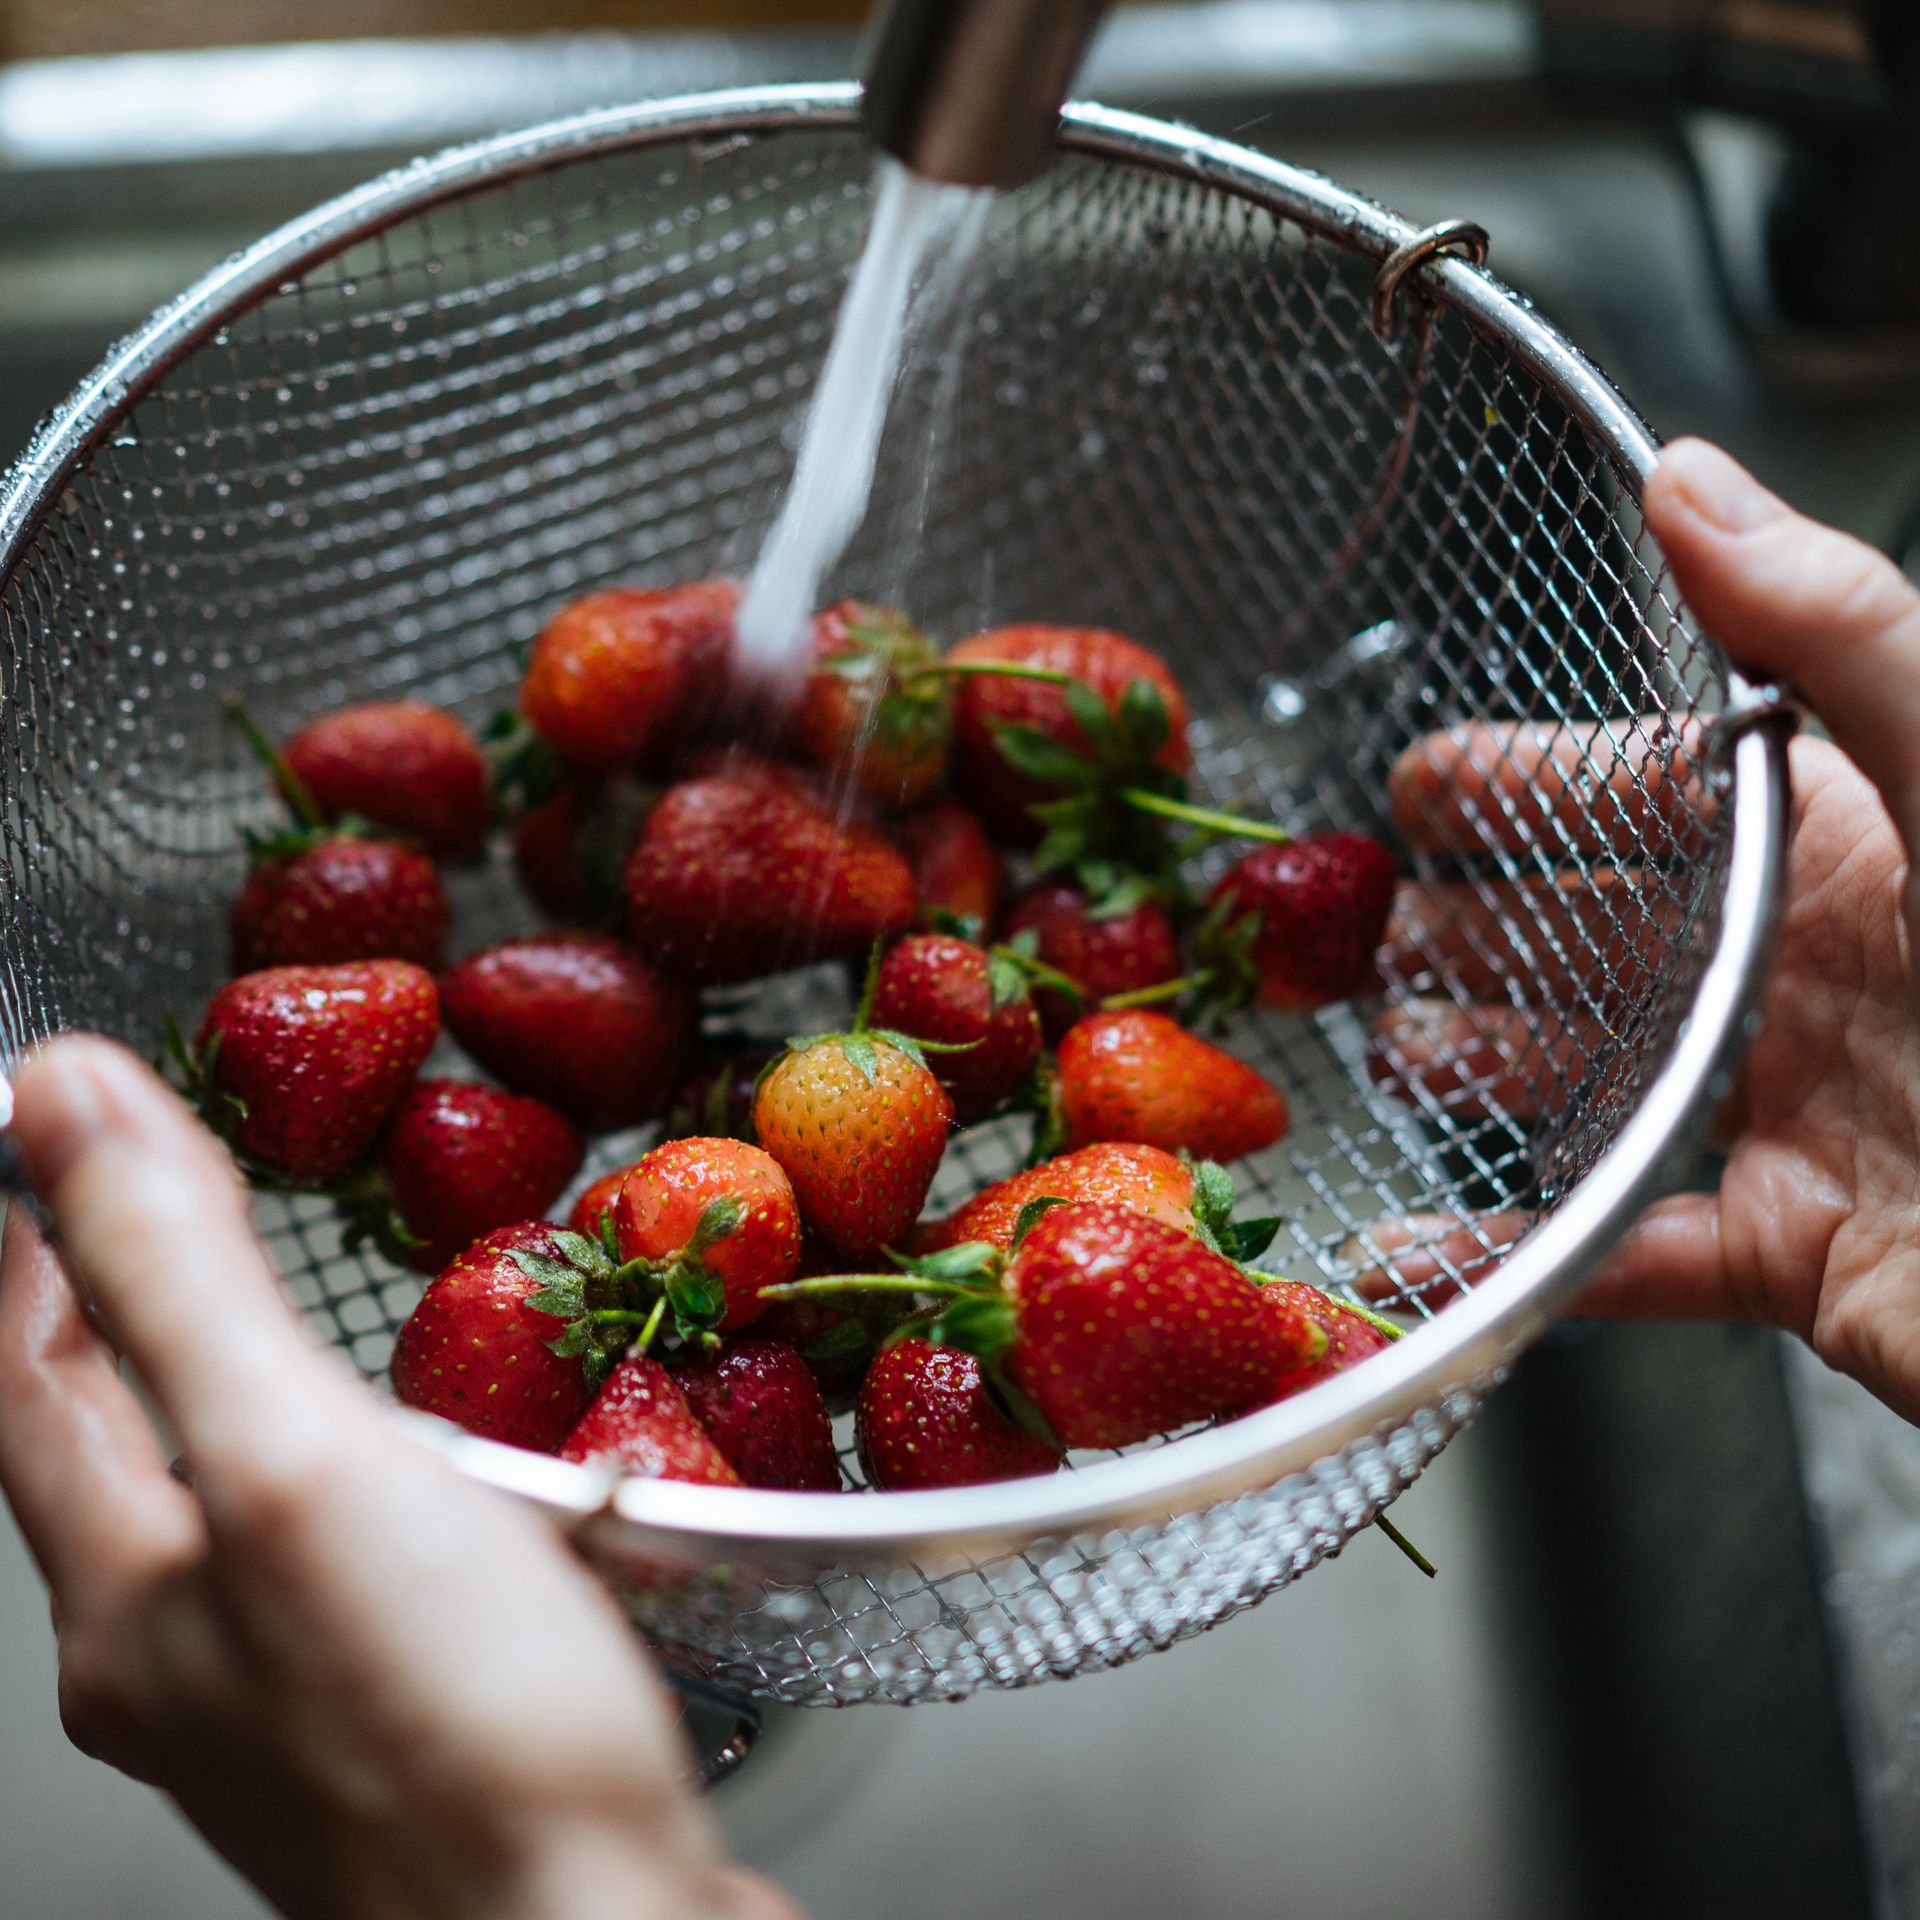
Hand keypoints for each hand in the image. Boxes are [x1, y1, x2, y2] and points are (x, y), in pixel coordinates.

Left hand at [0, 1038, 799, 1919]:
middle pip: (118, 1465)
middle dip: (117, 1333)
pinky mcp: (409, 1733)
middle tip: (136, 1232)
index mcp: (134, 1601)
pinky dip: (361, 1492)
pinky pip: (348, 1576)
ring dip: (237, 1412)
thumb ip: (179, 1279)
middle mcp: (190, 1669)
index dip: (32, 1258)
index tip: (44, 1154)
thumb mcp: (298, 1461)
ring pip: (232, 1526)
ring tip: (274, 1339)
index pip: (37, 1393)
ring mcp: (299, 1712)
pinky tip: (442, 1490)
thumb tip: (65, 1104)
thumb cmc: (459, 1733)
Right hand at [1367, 438, 1919, 1423]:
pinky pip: (1628, 1254)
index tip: (1416, 784)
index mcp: (1850, 852)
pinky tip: (1423, 1243)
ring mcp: (1800, 1115)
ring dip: (1481, 1074)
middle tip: (1359, 934)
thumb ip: (1835, 633)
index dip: (1523, 783)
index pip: (1650, 794)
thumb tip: (1694, 487)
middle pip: (1596, 941)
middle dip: (1471, 930)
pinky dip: (1517, 1257)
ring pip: (1597, 1086)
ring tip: (1390, 1057)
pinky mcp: (1793, 1249)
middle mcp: (1812, 976)